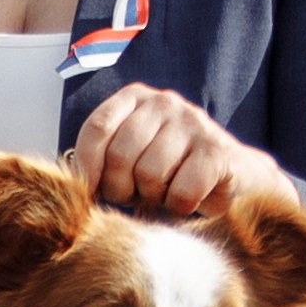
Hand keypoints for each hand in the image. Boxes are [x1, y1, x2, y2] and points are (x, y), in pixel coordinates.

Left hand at [72, 83, 299, 220]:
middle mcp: (164, 102)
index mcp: (136, 98)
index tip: (91, 192)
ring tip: (166, 192)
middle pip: (120, 156)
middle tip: (139, 196)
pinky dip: (180, 207)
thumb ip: (103, 160)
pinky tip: (190, 199)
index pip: (97, 128)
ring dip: (155, 197)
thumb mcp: (132, 159)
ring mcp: (193, 122)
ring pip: (150, 175)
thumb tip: (69, 183)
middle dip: (123, 189)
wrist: (236, 178)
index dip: (88, 167)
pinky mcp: (217, 150)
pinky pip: (180, 191)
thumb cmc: (172, 172)